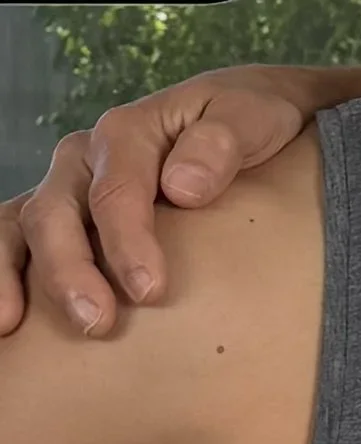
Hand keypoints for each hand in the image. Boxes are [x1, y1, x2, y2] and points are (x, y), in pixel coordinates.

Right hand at [0, 70, 312, 338]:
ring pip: (21, 227)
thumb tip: (182, 186)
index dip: (127, 243)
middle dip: (69, 271)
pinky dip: (3, 274)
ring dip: (12, 276)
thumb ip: (221, 143)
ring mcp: (67, 190)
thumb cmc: (250, 123)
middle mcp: (84, 160)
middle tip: (97, 322)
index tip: (149, 290)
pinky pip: (15, 242)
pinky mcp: (63, 220)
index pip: (116, 192)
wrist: (248, 122)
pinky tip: (6, 323)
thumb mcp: (252, 116)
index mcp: (127, 133)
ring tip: (10, 327)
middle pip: (56, 214)